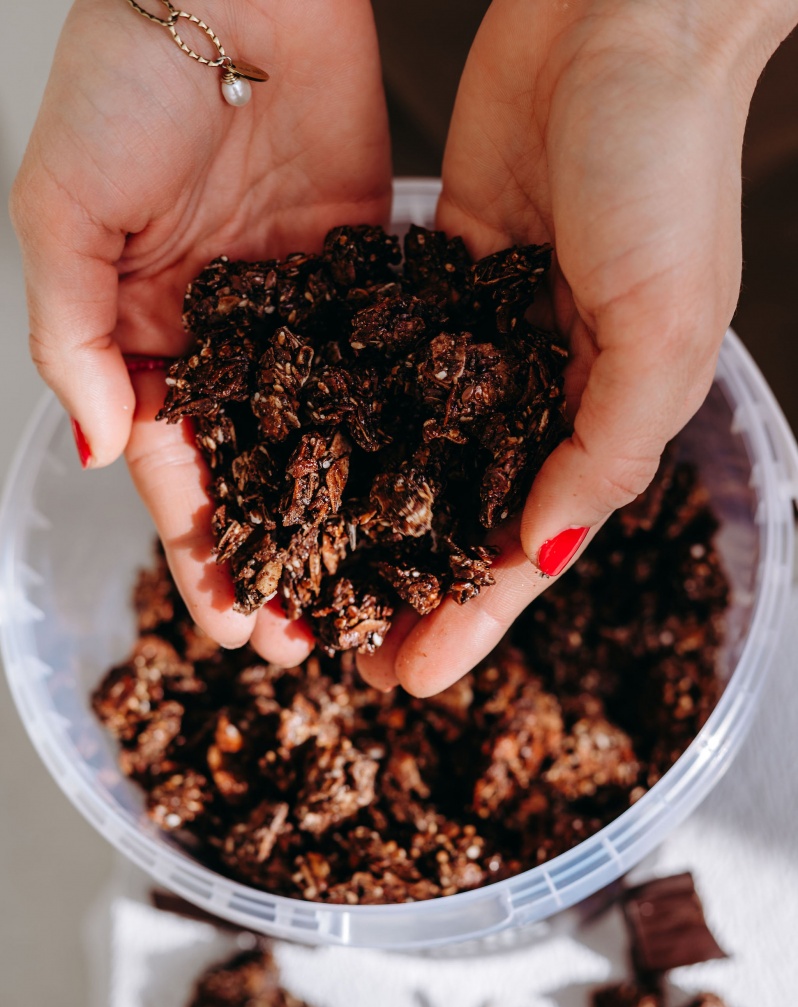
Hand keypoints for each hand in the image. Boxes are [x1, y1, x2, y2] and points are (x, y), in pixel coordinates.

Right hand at [12, 0, 390, 662]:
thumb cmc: (123, 80)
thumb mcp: (62, 216)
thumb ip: (74, 342)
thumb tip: (101, 452)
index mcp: (141, 336)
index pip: (173, 473)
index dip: (202, 553)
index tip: (236, 628)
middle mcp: (222, 339)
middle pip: (254, 475)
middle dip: (279, 560)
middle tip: (313, 642)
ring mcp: (295, 314)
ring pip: (320, 442)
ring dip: (342, 520)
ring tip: (372, 597)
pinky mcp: (360, 276)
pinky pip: (376, 369)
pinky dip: (393, 435)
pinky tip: (420, 496)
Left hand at [361, 0, 791, 696]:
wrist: (622, 17)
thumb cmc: (664, 167)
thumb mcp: (660, 326)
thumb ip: (606, 445)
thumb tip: (542, 547)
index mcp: (606, 409)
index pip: (529, 543)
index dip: (474, 619)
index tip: (414, 681)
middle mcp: (544, 383)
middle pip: (465, 512)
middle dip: (412, 587)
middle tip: (349, 656)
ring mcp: (486, 332)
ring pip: (420, 450)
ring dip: (373, 517)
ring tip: (315, 581)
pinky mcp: (437, 276)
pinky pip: (389, 363)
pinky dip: (354, 417)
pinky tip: (308, 463)